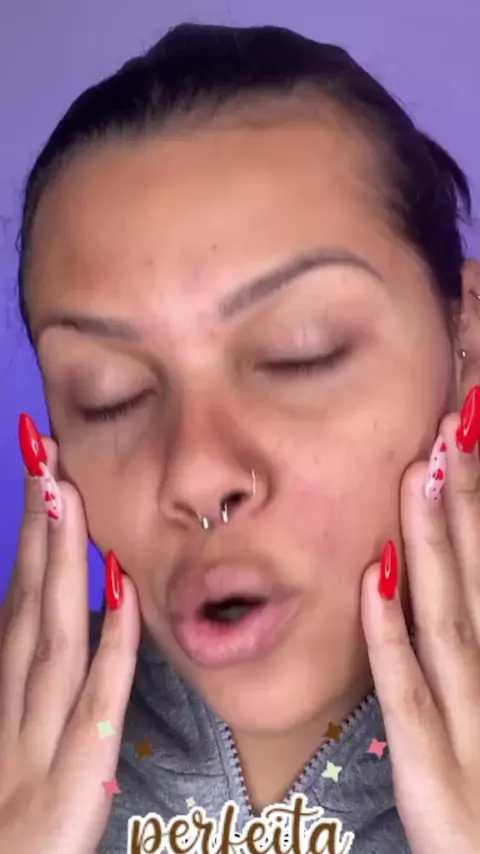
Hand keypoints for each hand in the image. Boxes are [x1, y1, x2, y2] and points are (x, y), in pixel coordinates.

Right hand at [0, 417, 139, 853]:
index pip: (18, 608)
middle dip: (35, 531)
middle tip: (44, 456)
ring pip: (51, 640)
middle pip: (28, 608)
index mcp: (3, 709)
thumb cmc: (10, 839)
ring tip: (64, 496)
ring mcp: (36, 751)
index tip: (41, 481)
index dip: (28, 542)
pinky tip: (124, 590)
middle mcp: (11, 717)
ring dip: (57, 565)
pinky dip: (110, 646)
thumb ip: (25, 697)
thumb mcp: (11, 758)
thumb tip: (37, 625)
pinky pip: (95, 707)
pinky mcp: (66, 793)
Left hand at [361, 386, 479, 853]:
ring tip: (420, 473)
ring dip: (433, 543)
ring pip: (447, 617)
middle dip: (465, 498)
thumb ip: (465, 640)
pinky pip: (407, 693)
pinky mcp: (433, 774)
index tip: (464, 431)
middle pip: (475, 576)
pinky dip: (390, 633)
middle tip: (453, 422)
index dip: (478, 498)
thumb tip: (429, 570)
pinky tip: (373, 578)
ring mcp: (467, 724)